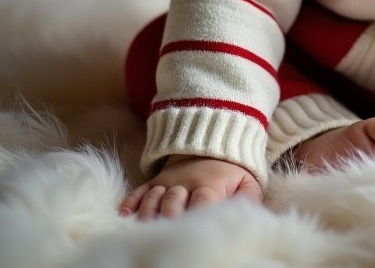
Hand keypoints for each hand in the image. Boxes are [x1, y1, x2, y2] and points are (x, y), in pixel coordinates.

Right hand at [119, 155, 262, 219]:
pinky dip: (130, 204)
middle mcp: (186, 182)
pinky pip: (138, 191)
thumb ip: (249, 199)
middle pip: (173, 203)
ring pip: (153, 198)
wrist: (213, 141)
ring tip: (146, 229)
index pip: (202, 202)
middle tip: (168, 233)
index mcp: (210, 184)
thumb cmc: (231, 171)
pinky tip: (125, 217)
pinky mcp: (154, 180)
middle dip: (170, 219)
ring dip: (148, 214)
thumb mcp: (247, 181)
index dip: (196, 216)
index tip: (193, 231)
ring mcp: (167, 181)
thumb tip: (248, 218)